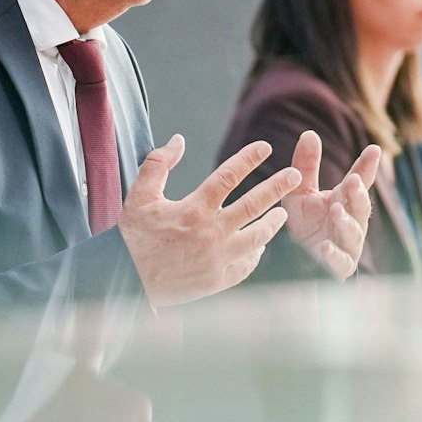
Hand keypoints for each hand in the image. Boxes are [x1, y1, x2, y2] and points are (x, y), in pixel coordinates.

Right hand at [119, 135, 299, 307]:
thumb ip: (158, 164)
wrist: (127, 281)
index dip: (249, 158)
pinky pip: (247, 264)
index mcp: (194, 209)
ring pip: (258, 237)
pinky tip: (260, 246)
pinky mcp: (219, 280)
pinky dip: (256, 253)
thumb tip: (178, 140)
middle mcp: (211, 233)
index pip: (229, 176)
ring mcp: (218, 259)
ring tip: (282, 213)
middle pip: (254, 204)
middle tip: (295, 175)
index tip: (265, 147)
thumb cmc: (134, 237)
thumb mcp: (139, 196)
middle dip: (278, 186)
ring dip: (273, 223)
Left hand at [280, 131, 379, 279]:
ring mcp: (347, 244)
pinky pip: (340, 261)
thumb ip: (306, 166)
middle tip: (352, 181)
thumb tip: (309, 133)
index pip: (359, 181)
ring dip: (346, 222)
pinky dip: (334, 254)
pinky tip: (325, 247)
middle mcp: (351, 221)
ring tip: (336, 211)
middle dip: (357, 194)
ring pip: (353, 233)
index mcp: (344, 200)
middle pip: (360, 206)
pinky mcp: (339, 266)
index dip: (367, 167)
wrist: (297, 262)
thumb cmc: (305, 225)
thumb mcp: (301, 193)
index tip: (374, 149)